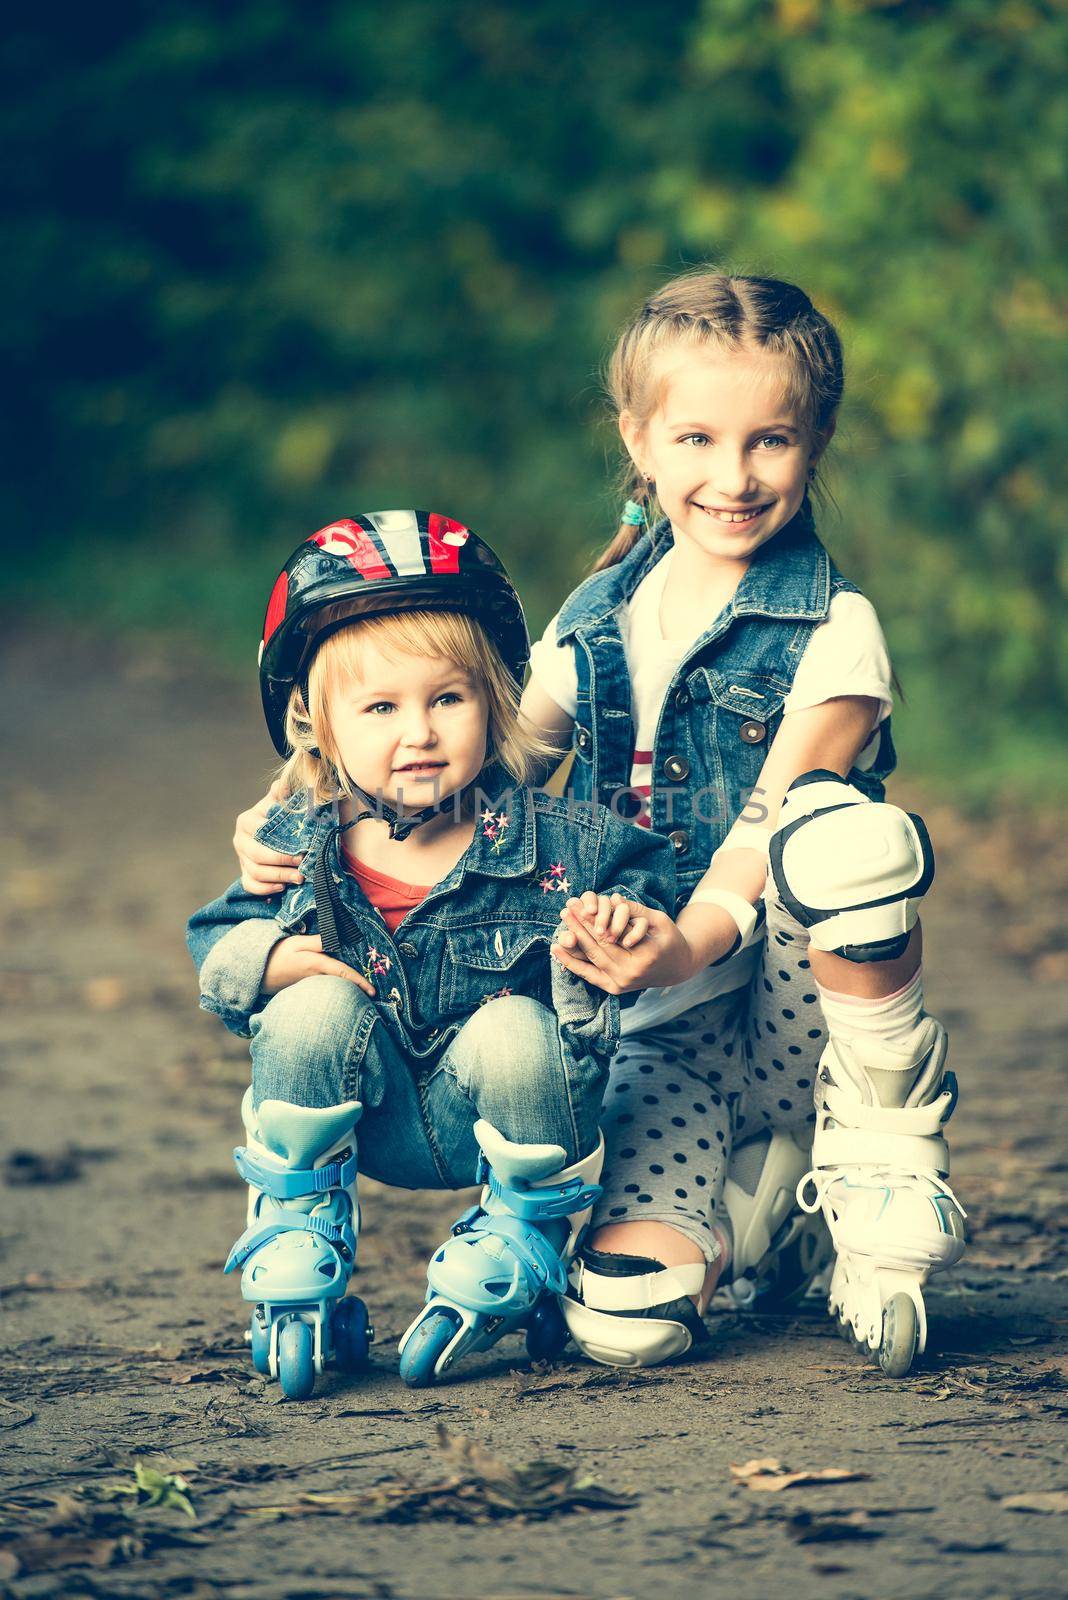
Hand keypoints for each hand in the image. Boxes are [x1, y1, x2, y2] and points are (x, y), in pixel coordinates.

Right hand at [235, 780, 303, 894]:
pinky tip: (283, 887)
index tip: (303, 848)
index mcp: (246, 821)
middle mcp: (239, 840)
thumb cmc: (280, 817)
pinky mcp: (244, 874)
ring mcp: (241, 859)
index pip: (260, 834)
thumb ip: (281, 794)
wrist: (274, 832)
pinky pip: (251, 886)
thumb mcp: (281, 804)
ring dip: (279, 877)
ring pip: (256, 873)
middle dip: (282, 863)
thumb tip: (283, 784)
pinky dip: (266, 889)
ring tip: (299, 878)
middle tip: (303, 866)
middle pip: (258, 856)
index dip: (282, 843)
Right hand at [262, 935, 375, 997]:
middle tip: (373, 995)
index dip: (359, 982)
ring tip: (361, 992)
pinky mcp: (305, 987)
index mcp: (317, 965)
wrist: (257, 972)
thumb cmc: (277, 954)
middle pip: (341, 984)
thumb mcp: (297, 943)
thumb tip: (336, 939)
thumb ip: (317, 941)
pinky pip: (324, 988)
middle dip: (357, 989)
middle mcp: (316, 978)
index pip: (343, 973)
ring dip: (346, 989)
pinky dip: (334, 988)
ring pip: (333, 987)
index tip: (373, 991)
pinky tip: (339, 988)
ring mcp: (311, 985)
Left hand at [550, 893, 696, 993]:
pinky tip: (556, 950)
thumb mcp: (659, 920)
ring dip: (573, 939)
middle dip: (579, 926)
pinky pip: (588, 975)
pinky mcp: (615, 989)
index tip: (578, 903)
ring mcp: (621, 985)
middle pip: (597, 946)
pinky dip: (571, 962)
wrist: (677, 968)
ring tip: (562, 921)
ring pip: (591, 959)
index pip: (609, 935)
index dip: (591, 918)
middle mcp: (630, 975)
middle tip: (565, 908)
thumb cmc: (669, 939)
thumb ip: (636, 910)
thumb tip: (612, 898)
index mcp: (644, 956)